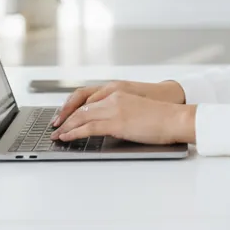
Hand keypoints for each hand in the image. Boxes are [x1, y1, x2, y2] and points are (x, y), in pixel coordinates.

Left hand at [52, 80, 183, 127]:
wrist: (175, 118)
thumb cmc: (161, 117)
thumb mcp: (136, 109)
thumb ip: (119, 111)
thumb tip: (107, 125)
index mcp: (117, 92)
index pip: (87, 98)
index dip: (72, 107)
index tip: (64, 116)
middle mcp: (113, 97)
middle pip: (80, 107)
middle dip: (65, 117)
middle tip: (55, 126)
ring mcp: (114, 109)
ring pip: (81, 116)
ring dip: (66, 126)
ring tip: (57, 135)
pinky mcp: (116, 122)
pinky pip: (88, 128)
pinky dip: (74, 133)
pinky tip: (67, 138)